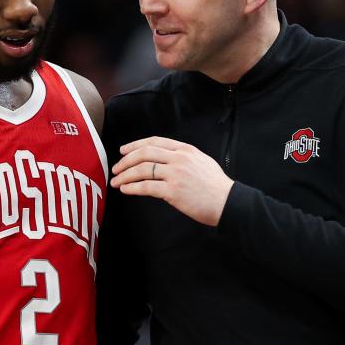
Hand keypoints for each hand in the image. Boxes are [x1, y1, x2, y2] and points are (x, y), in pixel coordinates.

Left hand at [110, 136, 233, 226]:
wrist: (228, 202)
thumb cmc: (216, 186)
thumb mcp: (202, 162)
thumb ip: (183, 158)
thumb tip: (165, 160)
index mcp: (185, 150)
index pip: (155, 142)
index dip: (136, 145)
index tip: (123, 151)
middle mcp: (179, 158)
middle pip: (144, 153)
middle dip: (126, 160)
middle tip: (116, 168)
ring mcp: (176, 174)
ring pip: (142, 169)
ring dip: (125, 175)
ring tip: (116, 181)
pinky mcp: (173, 191)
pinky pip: (146, 187)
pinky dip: (132, 187)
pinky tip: (126, 189)